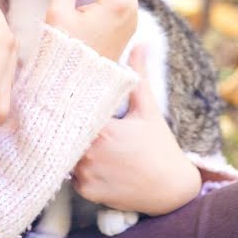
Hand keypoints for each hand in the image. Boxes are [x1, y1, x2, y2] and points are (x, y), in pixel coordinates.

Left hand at [72, 47, 200, 215]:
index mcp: (103, 129)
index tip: (65, 97)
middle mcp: (90, 153)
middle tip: (64, 117)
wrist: (173, 190)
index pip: (71, 111)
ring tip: (78, 139)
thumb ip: (139, 75)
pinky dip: (78, 170)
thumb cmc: (161, 146)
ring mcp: (88, 175)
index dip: (68, 104)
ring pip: (66, 154)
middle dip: (66, 126)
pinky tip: (93, 163)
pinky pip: (72, 176)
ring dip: (71, 148)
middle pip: (65, 133)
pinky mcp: (88, 192)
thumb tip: (140, 44)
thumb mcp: (148, 109)